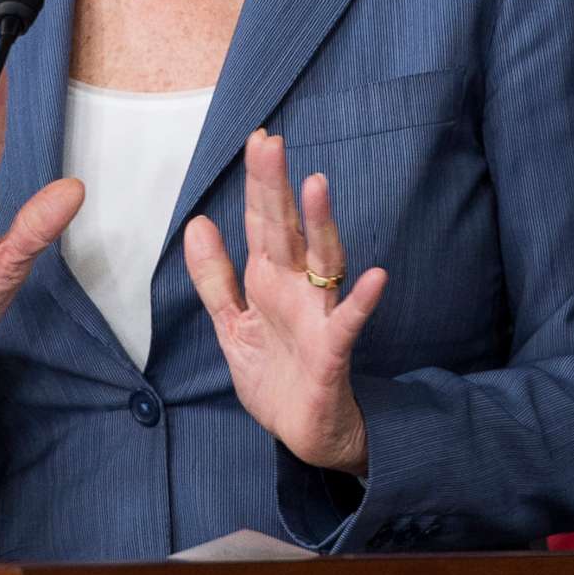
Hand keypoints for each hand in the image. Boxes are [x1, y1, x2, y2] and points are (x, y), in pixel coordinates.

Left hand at [183, 131, 387, 475]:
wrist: (305, 435)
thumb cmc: (275, 376)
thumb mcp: (232, 324)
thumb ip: (214, 277)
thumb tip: (197, 224)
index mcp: (269, 279)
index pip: (261, 222)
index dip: (257, 183)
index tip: (257, 139)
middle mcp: (296, 288)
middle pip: (286, 229)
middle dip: (276, 188)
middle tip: (271, 143)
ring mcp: (317, 316)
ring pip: (322, 261)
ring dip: (321, 224)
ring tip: (316, 185)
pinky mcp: (333, 351)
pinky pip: (348, 323)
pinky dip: (362, 301)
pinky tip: (376, 277)